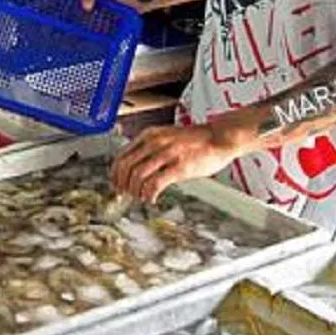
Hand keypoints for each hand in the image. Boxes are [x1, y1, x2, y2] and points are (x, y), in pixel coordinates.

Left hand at [111, 123, 237, 202]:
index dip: (115, 173)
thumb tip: (133, 166)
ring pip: (137, 176)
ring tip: (140, 198)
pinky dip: (149, 194)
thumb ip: (150, 148)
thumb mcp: (166, 136)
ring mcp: (167, 154)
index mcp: (149, 135)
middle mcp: (155, 142)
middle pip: (126, 167)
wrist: (220, 137)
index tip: (115, 184)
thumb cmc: (195, 140)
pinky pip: (155, 184)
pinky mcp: (179, 167)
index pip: (121, 156)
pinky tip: (151, 199)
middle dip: (122, 184)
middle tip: (124, 195)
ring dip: (135, 191)